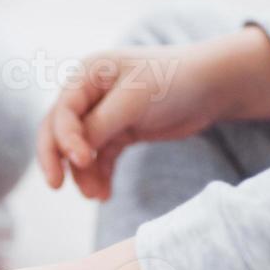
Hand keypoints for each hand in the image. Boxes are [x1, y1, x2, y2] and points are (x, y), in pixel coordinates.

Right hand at [40, 26, 269, 200]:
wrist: (213, 86)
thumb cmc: (174, 81)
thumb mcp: (134, 100)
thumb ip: (99, 126)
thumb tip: (72, 154)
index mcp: (87, 75)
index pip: (62, 111)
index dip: (65, 138)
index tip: (82, 161)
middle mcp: (89, 93)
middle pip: (59, 131)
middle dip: (57, 159)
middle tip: (56, 186)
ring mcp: (103, 115)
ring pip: (79, 150)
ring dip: (83, 174)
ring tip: (96, 195)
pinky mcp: (120, 132)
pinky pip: (100, 159)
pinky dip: (100, 175)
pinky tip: (105, 194)